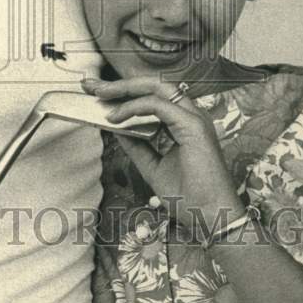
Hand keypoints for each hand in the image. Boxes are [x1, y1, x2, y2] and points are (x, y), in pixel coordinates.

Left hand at [83, 76, 244, 237]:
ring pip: (156, 88)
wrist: (210, 218)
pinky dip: (134, 107)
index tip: (97, 94)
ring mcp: (194, 118)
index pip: (152, 96)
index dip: (125, 92)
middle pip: (152, 86)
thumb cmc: (188, 197)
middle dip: (120, 84)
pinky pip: (158, 105)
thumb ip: (136, 144)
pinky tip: (116, 117)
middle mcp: (190, 115)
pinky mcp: (193, 126)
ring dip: (124, 89)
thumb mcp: (152, 166)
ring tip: (100, 95)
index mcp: (184, 123)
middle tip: (91, 86)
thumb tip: (114, 126)